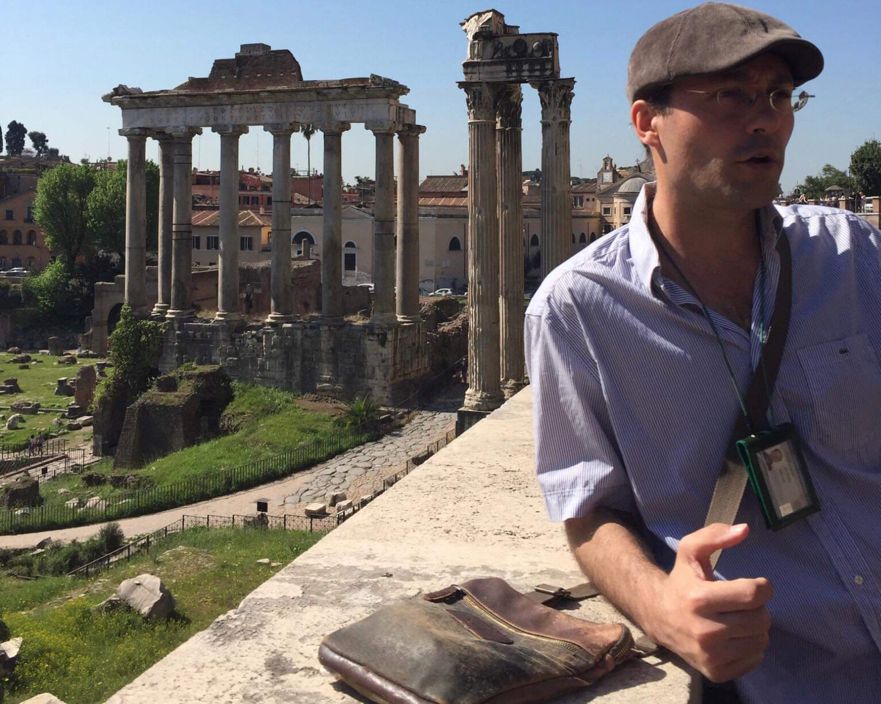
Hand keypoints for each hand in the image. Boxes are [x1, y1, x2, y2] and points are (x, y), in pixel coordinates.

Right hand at [646, 523, 771, 682]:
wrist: (658, 616)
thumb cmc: (682, 580)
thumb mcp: (690, 550)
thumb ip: (715, 535)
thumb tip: (744, 529)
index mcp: (699, 599)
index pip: (754, 594)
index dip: (762, 587)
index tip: (754, 585)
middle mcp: (705, 631)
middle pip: (762, 618)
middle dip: (757, 608)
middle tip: (740, 603)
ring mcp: (711, 656)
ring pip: (762, 640)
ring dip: (755, 627)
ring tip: (736, 619)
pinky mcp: (716, 672)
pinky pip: (756, 658)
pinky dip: (750, 646)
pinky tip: (732, 637)